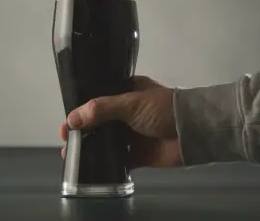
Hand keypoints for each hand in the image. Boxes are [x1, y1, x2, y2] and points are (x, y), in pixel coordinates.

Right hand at [59, 76, 181, 168]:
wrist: (192, 132)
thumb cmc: (162, 109)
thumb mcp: (130, 103)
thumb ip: (101, 109)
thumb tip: (72, 119)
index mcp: (127, 93)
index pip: (98, 99)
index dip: (81, 109)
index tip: (68, 120)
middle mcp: (128, 113)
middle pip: (100, 122)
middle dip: (82, 130)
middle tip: (66, 139)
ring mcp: (133, 134)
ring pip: (107, 141)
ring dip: (91, 146)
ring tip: (72, 155)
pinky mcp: (139, 154)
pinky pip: (119, 159)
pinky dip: (106, 162)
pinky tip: (90, 166)